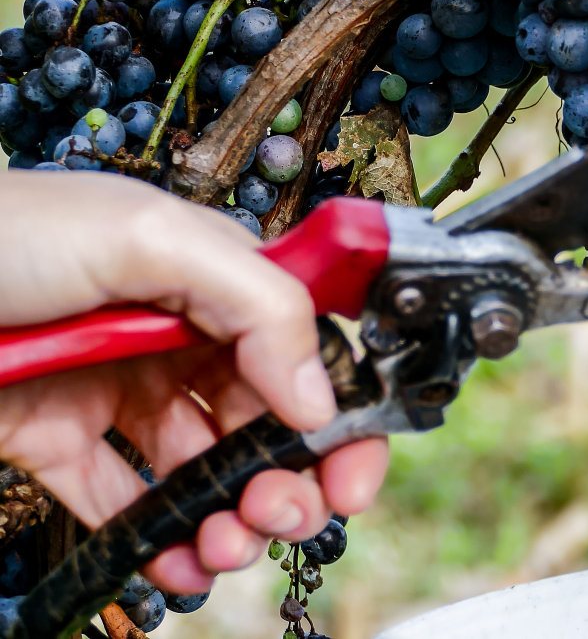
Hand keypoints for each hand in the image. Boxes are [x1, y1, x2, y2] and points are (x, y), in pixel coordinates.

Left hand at [0, 171, 388, 593]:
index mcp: (212, 278)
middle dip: (289, 476)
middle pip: (262, 421)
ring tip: (229, 543)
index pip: (304, 350)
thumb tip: (317, 396)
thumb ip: (255, 303)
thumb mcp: (149, 236)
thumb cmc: (5, 230)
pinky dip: (158, 541)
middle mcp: (175, 336)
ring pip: (199, 471)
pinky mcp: (56, 441)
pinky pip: (122, 503)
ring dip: (230, 516)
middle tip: (286, 513)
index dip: (340, 412)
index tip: (348, 469)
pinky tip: (178, 562)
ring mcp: (117, 390)